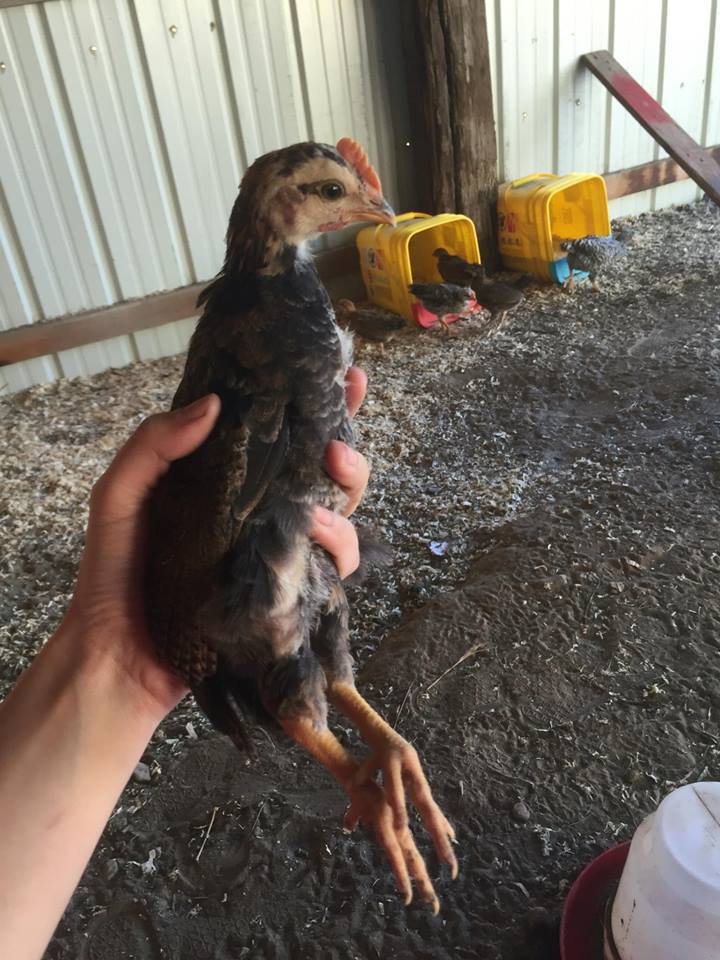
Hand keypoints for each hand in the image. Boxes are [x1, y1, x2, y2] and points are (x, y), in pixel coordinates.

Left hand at [63, 368, 369, 718]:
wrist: (115, 657)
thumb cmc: (112, 573)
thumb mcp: (118, 496)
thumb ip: (153, 444)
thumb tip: (214, 404)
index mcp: (227, 482)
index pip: (281, 435)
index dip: (322, 405)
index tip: (350, 376)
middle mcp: (260, 515)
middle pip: (326, 477)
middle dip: (349, 455)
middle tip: (338, 447)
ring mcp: (275, 557)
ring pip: (339, 521)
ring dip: (344, 506)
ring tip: (318, 512)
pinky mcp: (284, 598)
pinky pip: (329, 574)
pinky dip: (336, 555)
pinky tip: (316, 545)